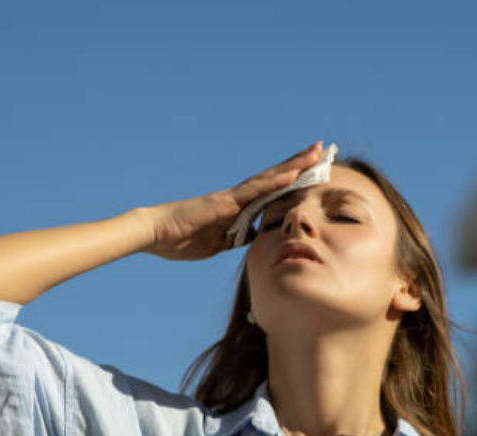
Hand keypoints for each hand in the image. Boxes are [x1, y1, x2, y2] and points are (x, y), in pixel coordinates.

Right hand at [140, 141, 323, 260]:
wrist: (154, 234)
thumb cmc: (179, 239)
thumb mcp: (218, 244)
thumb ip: (236, 238)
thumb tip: (253, 237)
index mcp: (237, 209)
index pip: (271, 192)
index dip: (292, 181)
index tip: (312, 172)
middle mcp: (238, 197)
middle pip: (275, 178)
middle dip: (300, 165)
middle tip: (322, 150)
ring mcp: (232, 197)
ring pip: (270, 178)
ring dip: (294, 165)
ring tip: (316, 152)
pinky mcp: (225, 201)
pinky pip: (255, 189)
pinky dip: (275, 180)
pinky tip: (293, 172)